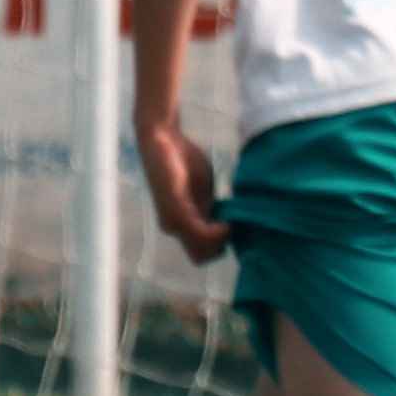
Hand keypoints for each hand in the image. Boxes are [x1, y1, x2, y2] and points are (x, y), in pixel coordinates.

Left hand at [138, 115, 228, 262]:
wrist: (163, 139)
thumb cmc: (184, 162)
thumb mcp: (202, 191)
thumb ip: (212, 209)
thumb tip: (231, 225)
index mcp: (180, 223)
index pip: (202, 254)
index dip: (220, 246)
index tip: (233, 228)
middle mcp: (172, 225)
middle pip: (203, 256)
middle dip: (221, 246)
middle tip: (232, 225)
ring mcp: (172, 218)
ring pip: (201, 249)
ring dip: (220, 240)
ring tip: (228, 222)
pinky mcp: (174, 206)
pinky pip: (198, 232)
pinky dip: (215, 233)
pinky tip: (224, 222)